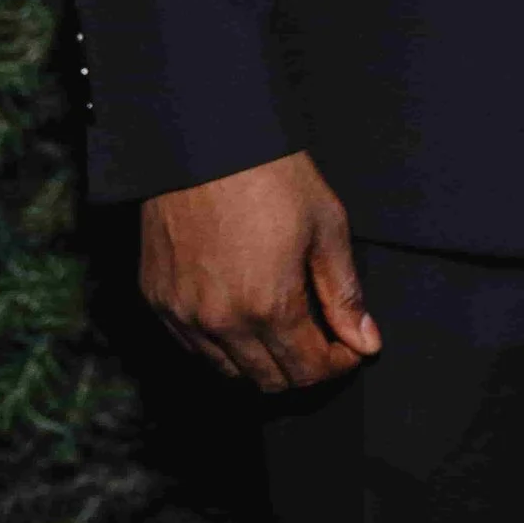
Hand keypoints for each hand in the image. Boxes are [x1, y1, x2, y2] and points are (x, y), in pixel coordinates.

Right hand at [140, 149, 379, 392]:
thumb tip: (365, 342)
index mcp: (268, 306)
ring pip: (228, 371)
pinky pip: (193, 347)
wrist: (205, 141)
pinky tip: (242, 315)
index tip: (349, 347)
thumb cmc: (272, 176)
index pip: (307, 371)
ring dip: (261, 360)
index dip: (337, 364)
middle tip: (321, 338)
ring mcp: (183, 315)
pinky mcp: (157, 300)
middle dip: (303, 368)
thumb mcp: (326, 226)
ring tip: (283, 326)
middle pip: (268, 381)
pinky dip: (221, 344)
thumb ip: (344, 293)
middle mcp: (220, 323)